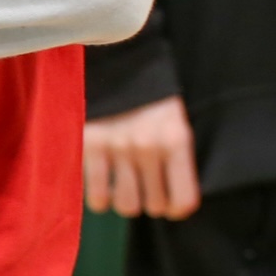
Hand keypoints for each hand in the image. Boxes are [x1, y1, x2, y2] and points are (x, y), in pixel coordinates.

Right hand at [82, 96, 199, 219]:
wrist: (118, 66)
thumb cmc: (153, 101)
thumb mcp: (177, 124)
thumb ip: (178, 160)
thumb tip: (176, 206)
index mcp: (176, 140)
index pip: (184, 200)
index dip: (178, 209)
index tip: (172, 204)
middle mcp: (149, 147)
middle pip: (154, 206)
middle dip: (151, 200)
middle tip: (146, 186)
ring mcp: (118, 148)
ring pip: (126, 206)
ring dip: (126, 201)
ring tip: (125, 185)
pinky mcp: (90, 147)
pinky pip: (98, 198)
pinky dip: (102, 199)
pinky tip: (105, 184)